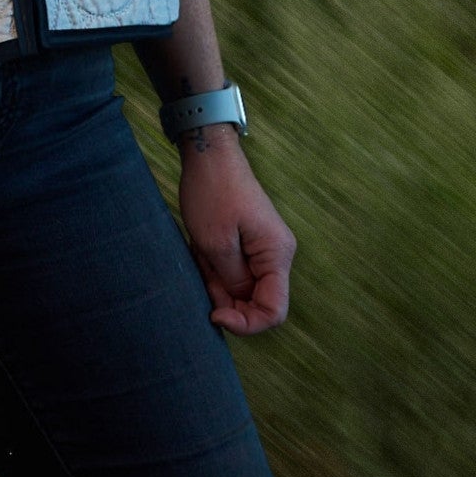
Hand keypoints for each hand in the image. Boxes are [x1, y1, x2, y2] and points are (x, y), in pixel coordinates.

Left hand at [177, 134, 295, 335]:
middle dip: (224, 294)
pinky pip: (233, 267)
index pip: (273, 311)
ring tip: (199, 250)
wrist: (208, 153)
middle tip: (201, 270)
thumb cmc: (212, 192)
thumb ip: (232, 281)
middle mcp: (276, 254)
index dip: (245, 323)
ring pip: (240, 284)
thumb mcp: (215, 244)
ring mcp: (263, 246)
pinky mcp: (249, 240)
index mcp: (277, 255)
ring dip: (216, 276)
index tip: (214, 313)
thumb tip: (240, 303)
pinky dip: (214, 264)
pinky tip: (200, 245)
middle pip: (255, 299)